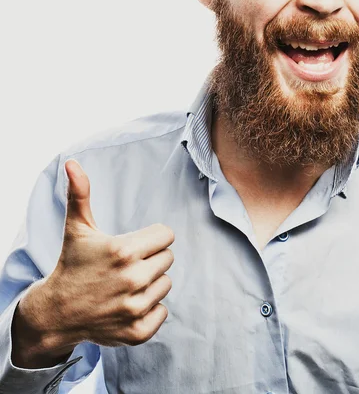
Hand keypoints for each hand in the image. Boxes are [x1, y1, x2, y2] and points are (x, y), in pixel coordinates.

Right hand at [20, 159, 174, 354]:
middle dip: (150, 259)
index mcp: (123, 250)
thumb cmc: (72, 264)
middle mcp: (132, 279)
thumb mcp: (78, 228)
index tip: (132, 246)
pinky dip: (149, 309)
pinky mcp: (137, 331)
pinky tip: (127, 305)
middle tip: (125, 266)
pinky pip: (163, 311)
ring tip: (124, 285)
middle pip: (168, 259)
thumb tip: (72, 163)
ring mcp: (135, 307)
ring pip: (166, 284)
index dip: (151, 238)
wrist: (56, 313)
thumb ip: (81, 194)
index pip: (167, 235)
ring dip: (150, 284)